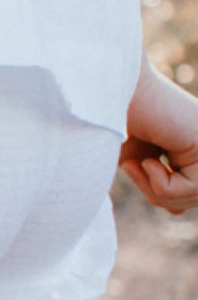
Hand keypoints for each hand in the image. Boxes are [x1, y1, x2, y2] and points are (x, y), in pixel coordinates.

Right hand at [121, 56, 197, 212]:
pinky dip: (159, 183)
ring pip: (190, 197)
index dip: (165, 193)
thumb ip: (157, 180)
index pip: (192, 189)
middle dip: (156, 193)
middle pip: (191, 197)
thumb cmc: (115, 115)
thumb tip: (178, 211)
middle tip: (132, 167)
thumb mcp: (137, 156)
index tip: (140, 167)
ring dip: (154, 188)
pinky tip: (151, 158)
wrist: (111, 88)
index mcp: (194, 142)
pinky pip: (187, 189)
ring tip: (138, 162)